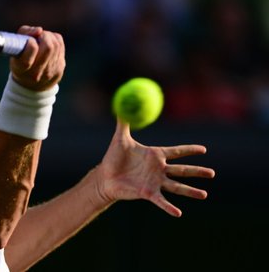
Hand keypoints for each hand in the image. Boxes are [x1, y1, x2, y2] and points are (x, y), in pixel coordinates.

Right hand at [9, 26, 64, 91]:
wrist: (30, 86)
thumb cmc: (20, 61)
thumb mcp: (14, 49)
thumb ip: (23, 34)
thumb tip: (39, 30)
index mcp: (21, 68)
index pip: (32, 49)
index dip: (32, 41)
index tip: (29, 41)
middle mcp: (36, 73)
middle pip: (48, 47)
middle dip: (44, 36)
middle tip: (38, 36)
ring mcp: (50, 72)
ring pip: (56, 45)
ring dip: (50, 37)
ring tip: (43, 38)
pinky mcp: (59, 69)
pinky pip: (60, 46)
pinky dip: (55, 40)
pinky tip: (49, 43)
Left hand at [96, 119, 215, 216]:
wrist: (105, 177)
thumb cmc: (113, 158)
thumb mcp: (119, 138)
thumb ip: (123, 122)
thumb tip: (123, 105)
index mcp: (154, 155)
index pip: (176, 152)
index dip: (190, 150)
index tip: (204, 149)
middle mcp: (158, 169)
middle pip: (182, 170)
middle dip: (197, 171)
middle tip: (212, 173)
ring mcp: (154, 182)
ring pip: (176, 187)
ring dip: (190, 191)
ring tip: (204, 194)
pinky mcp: (147, 193)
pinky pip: (161, 201)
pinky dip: (169, 207)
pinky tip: (179, 213)